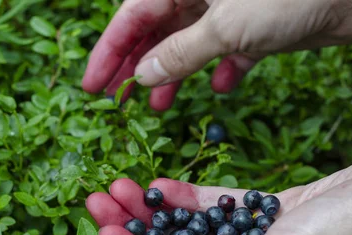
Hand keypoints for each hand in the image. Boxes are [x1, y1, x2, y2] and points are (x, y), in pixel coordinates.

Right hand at [82, 0, 351, 110]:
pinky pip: (228, 52)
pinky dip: (221, 70)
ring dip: (174, 75)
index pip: (132, 15)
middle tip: (118, 101)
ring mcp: (231, 10)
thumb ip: (180, 52)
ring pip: (190, 45)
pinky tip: (219, 87)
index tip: (92, 86)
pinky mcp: (259, 29)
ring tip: (159, 107)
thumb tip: (144, 75)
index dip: (109, 52)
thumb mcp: (225, 25)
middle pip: (157, 31)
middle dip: (137, 66)